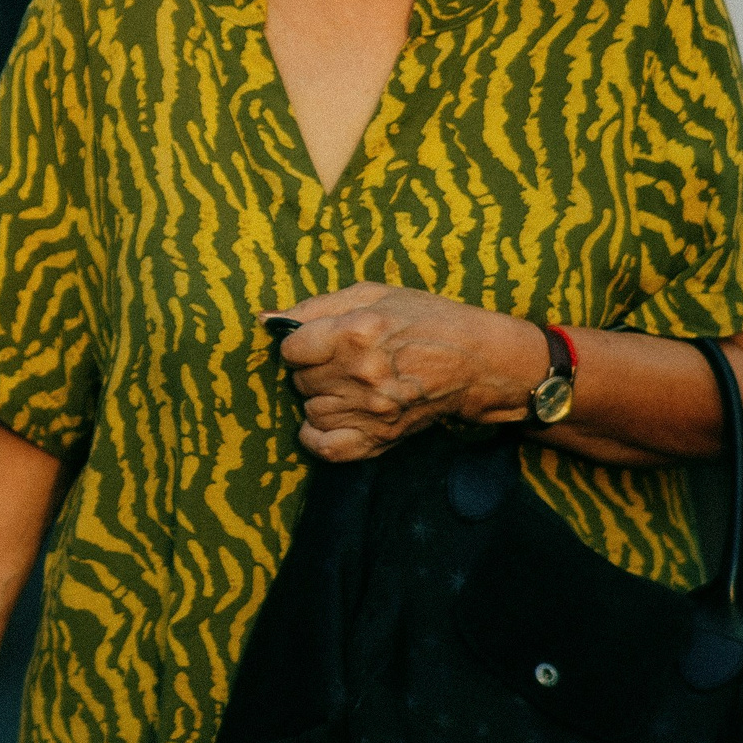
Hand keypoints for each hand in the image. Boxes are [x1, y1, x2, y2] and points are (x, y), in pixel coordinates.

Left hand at [274, 283, 548, 461]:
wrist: (478, 362)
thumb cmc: (424, 319)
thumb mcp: (372, 295)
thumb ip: (314, 305)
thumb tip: (264, 317)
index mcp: (355, 333)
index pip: (290, 349)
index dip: (301, 344)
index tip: (318, 342)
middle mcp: (360, 374)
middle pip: (300, 380)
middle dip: (312, 370)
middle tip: (339, 362)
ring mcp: (370, 410)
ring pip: (311, 411)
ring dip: (320, 399)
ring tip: (346, 386)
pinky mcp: (380, 437)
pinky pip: (326, 448)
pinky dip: (318, 436)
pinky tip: (329, 419)